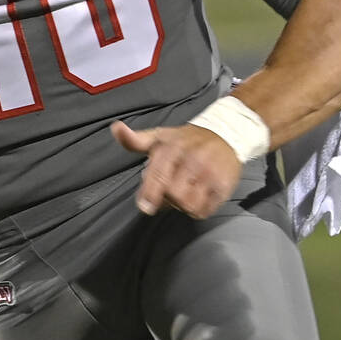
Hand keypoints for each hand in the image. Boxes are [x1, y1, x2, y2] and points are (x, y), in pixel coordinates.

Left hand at [111, 120, 241, 218]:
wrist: (225, 134)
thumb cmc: (187, 140)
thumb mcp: (159, 136)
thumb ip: (135, 139)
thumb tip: (116, 129)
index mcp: (172, 148)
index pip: (159, 175)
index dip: (150, 194)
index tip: (145, 206)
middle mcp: (192, 161)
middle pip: (173, 195)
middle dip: (167, 198)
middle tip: (169, 190)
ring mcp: (210, 174)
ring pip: (189, 205)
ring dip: (183, 205)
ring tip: (185, 192)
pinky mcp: (224, 186)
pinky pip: (206, 210)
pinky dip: (199, 209)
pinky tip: (198, 195)